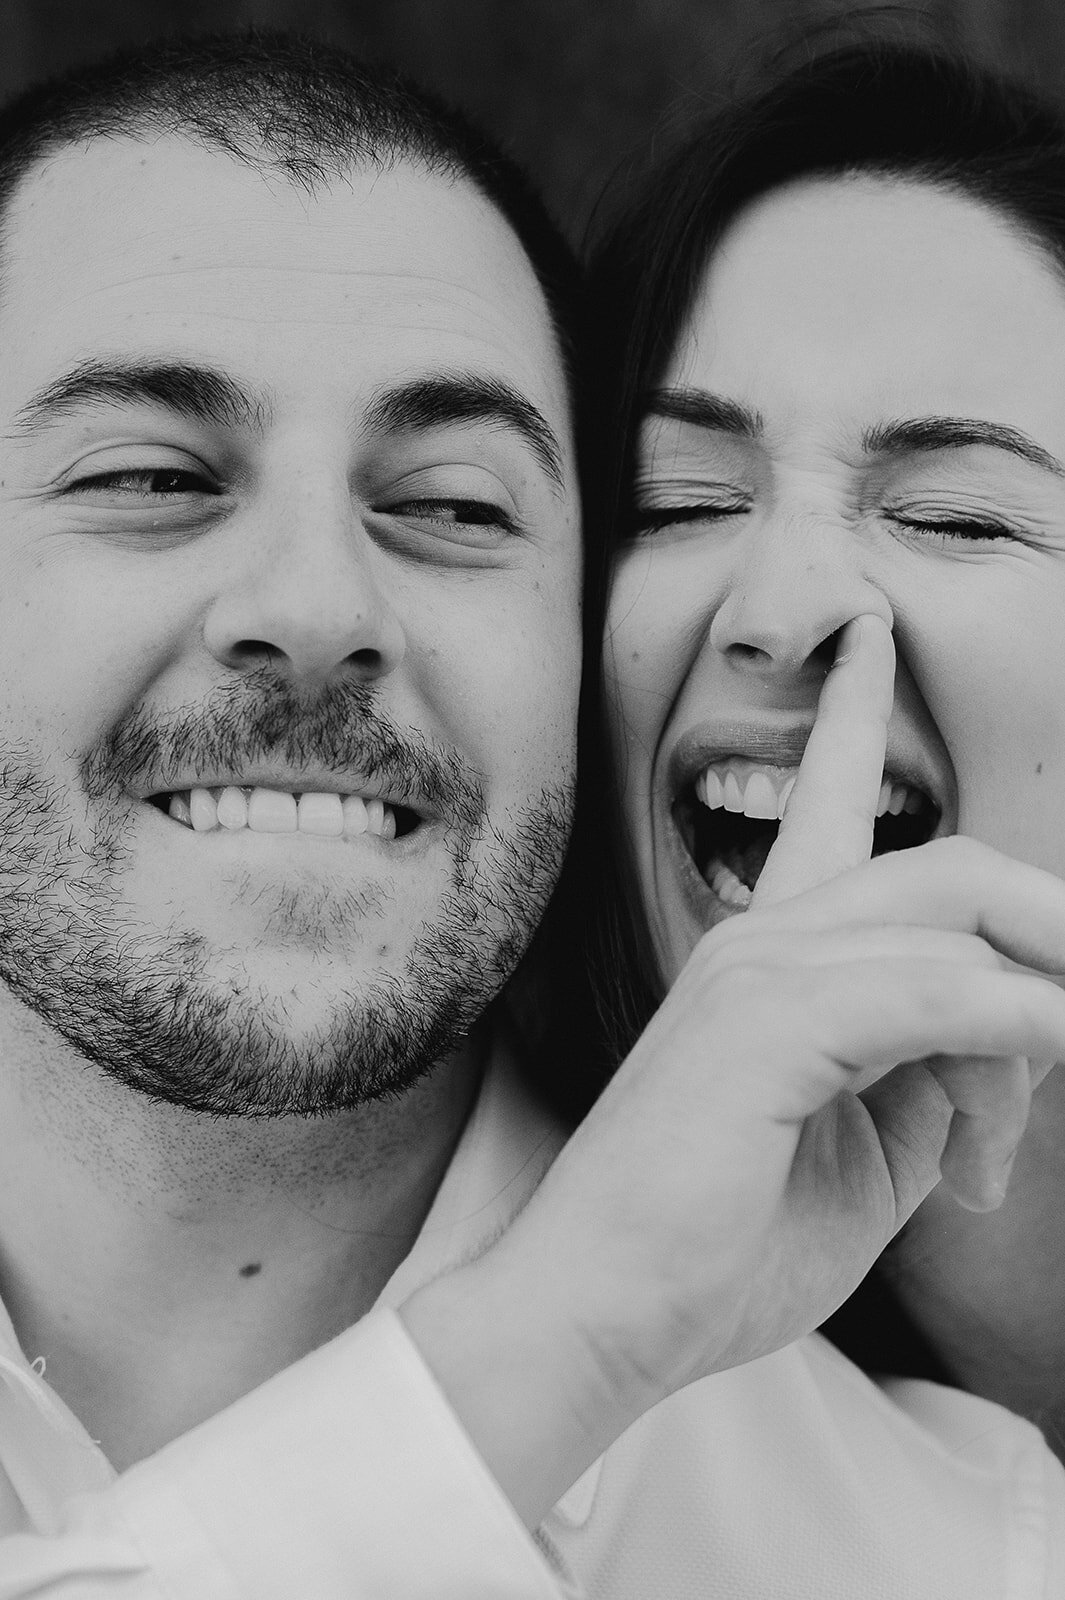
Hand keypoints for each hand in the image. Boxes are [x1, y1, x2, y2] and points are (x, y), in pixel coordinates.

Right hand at [402, 616, 1064, 1524]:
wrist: (608, 1314)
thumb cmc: (722, 1240)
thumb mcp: (871, 1152)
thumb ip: (940, 1076)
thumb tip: (1020, 1040)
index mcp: (773, 956)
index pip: (832, 801)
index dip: (856, 712)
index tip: (868, 635)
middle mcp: (763, 937)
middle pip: (957, 871)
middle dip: (1054, 936)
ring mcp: (757, 968)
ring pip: (959, 933)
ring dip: (1026, 1039)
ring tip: (990, 1173)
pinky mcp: (766, 1021)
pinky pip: (937, 998)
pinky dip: (1006, 1043)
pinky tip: (1002, 1138)